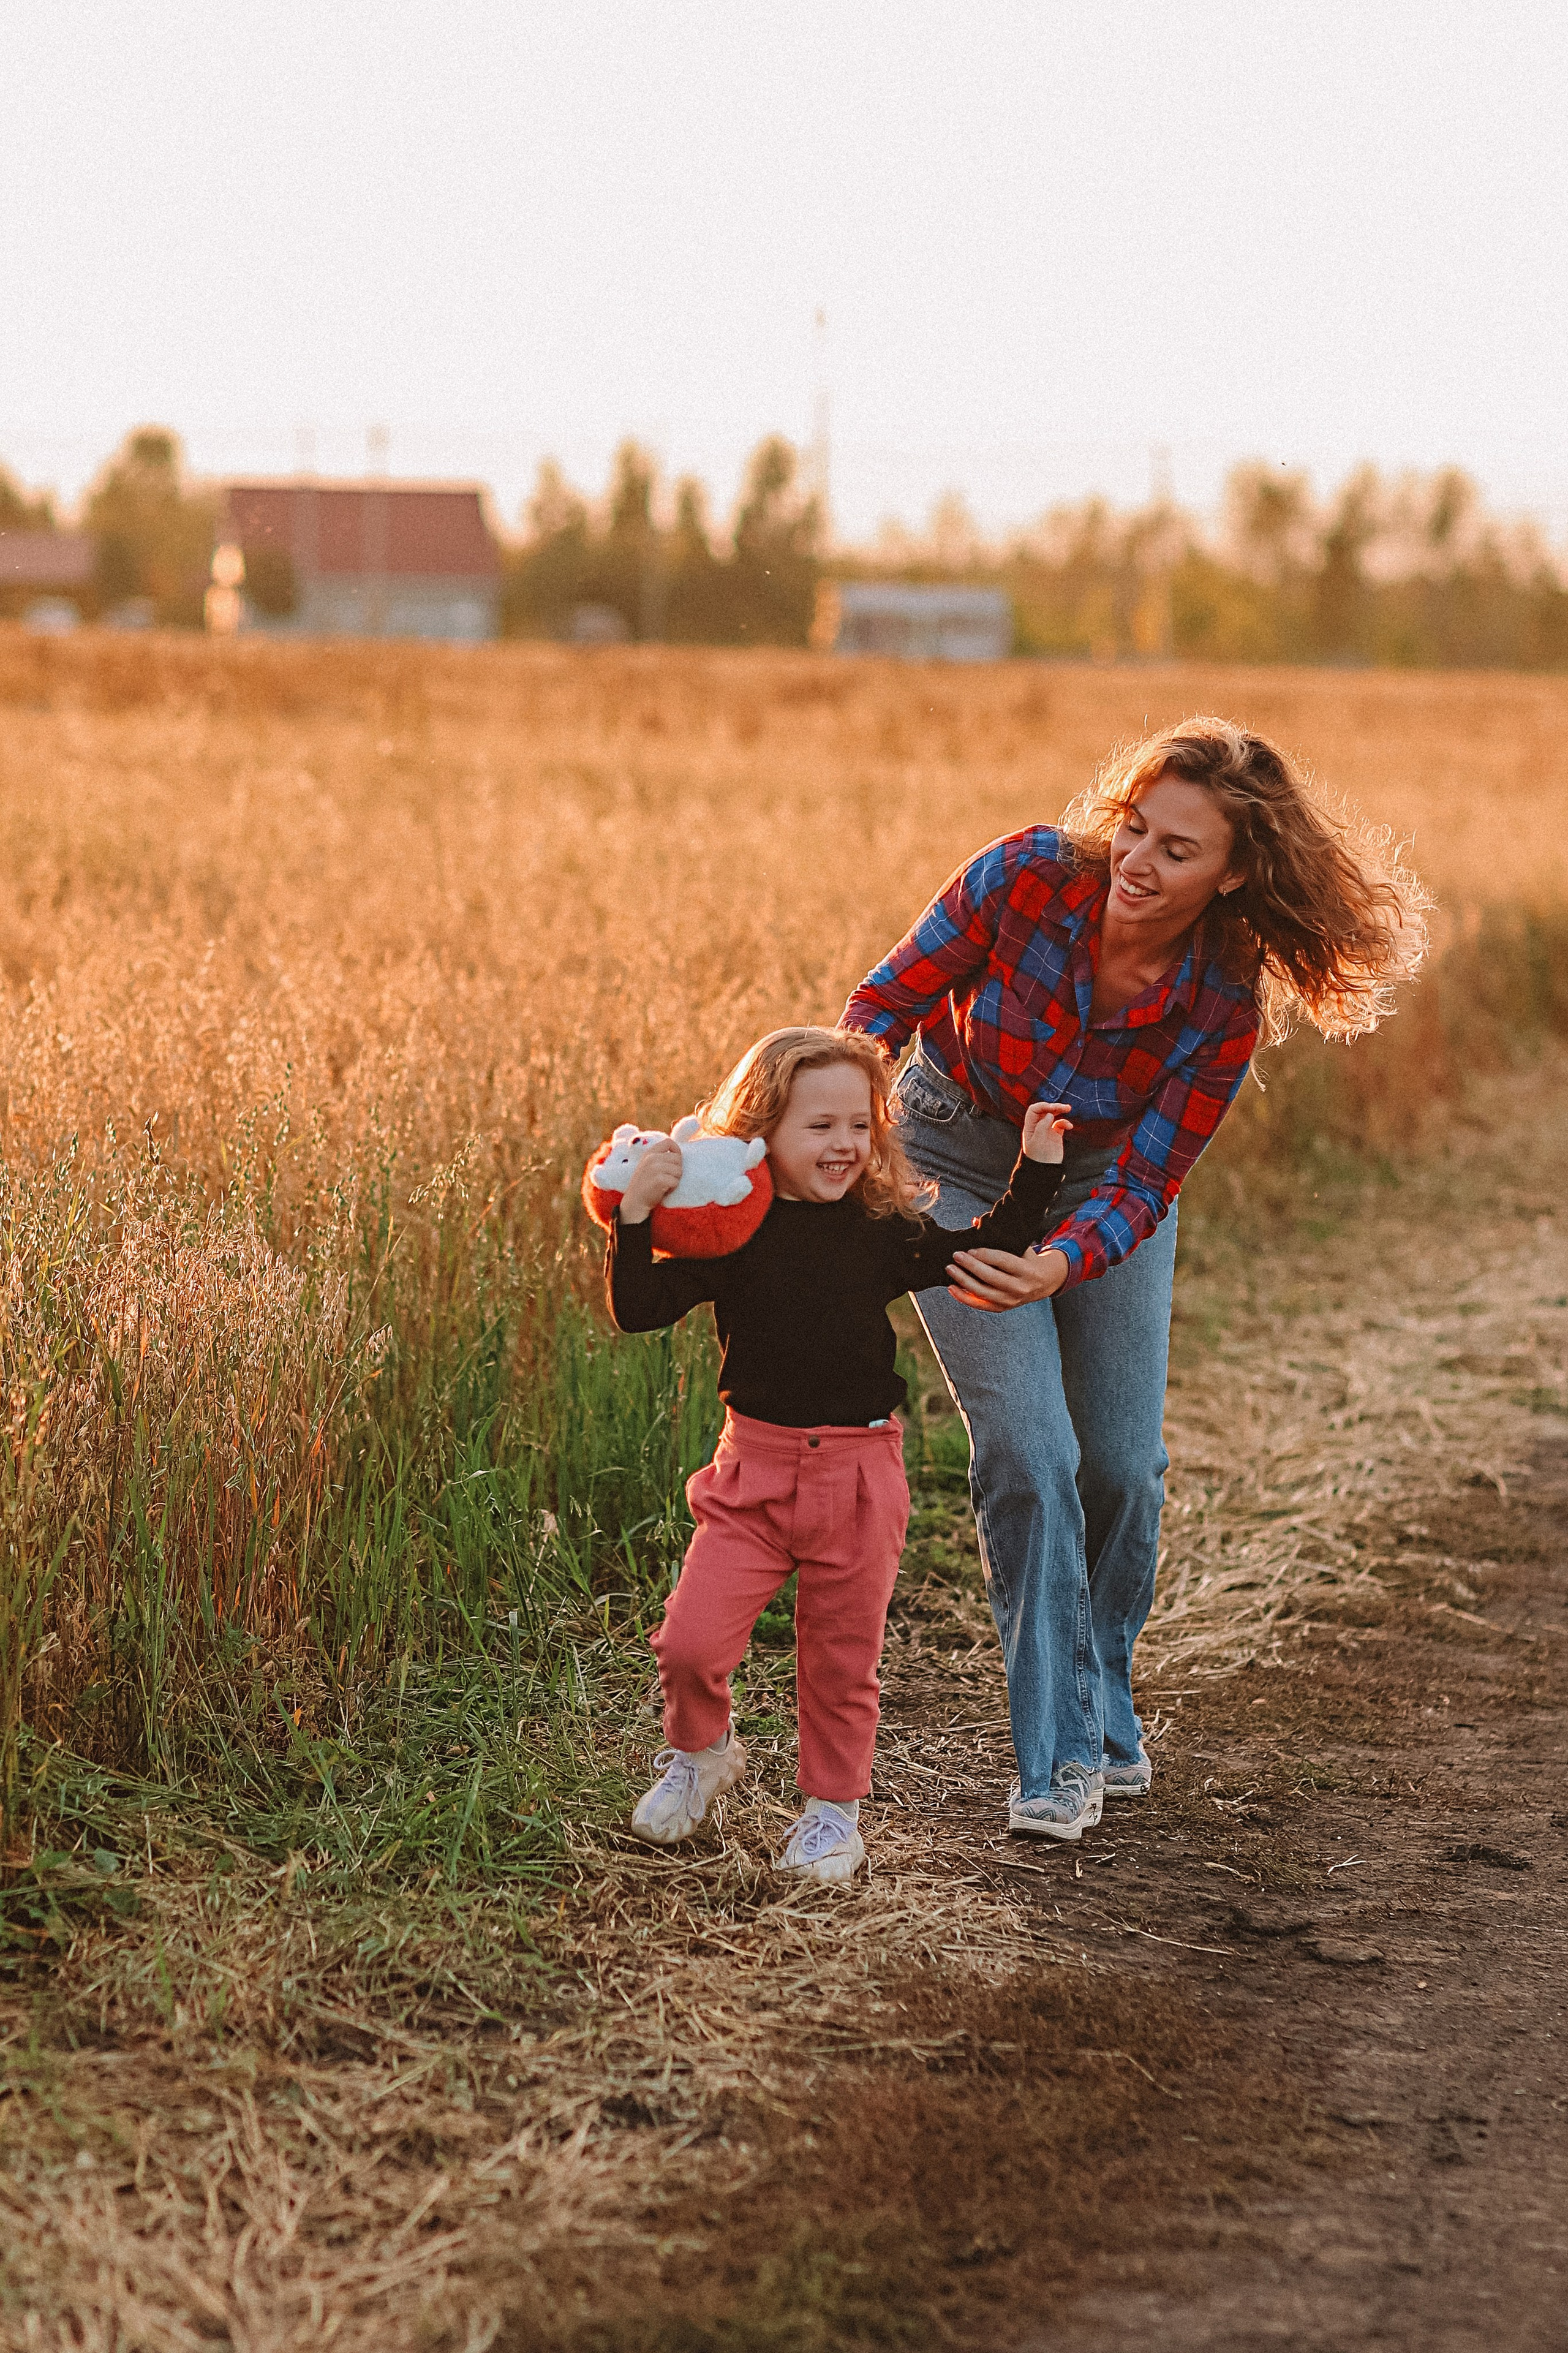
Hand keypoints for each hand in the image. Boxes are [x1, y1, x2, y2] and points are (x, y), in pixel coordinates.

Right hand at [617, 1140, 682, 1223]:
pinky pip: (676, 1181)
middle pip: (677, 1158)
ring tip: (665, 1184)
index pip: (669, 1142)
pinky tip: (664, 1190)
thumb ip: (659, 1157)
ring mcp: (655, 1168)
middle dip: (676, 1169)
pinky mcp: (659, 1180)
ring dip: (675, 1179)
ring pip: (679, 1170)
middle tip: (668, 1178)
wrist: (634, 1201)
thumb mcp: (647, 1164)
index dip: (676, 1151)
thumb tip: (678, 1154)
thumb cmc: (644, 1184)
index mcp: (649, 1152)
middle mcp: (652, 1158)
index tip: (674, 1162)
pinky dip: (672, 1188)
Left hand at [946, 1245, 1068, 1310]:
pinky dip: (964, 1297)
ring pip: (982, 1292)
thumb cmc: (1029, 1260)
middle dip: (971, 1266)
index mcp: (1026, 1270)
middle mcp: (1019, 1287)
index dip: (984, 1255)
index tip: (970, 1249)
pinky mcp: (1002, 1308)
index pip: (1003, 1261)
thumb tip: (975, 1221)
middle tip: (956, 1255)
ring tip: (950, 1269)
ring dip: (963, 1281)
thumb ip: (1001, 1235)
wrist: (1044, 1283)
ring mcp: (1010, 1300)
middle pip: (991, 1277)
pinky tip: (952, 1288)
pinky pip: (980, 1305)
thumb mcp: (1022, 1246)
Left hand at [1022, 1100, 1072, 1162]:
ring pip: (1053, 1115)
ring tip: (1068, 1109)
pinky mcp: (1055, 1135)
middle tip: (1064, 1107)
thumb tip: (1049, 1114)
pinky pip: (1060, 1124)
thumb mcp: (1037, 1141)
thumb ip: (1042, 1126)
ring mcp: (1047, 1130)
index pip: (1034, 1110)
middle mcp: (1038, 1127)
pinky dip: (1065, 1122)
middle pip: (1044, 1110)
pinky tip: (1069, 1126)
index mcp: (1030, 1127)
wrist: (1045, 1171)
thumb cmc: (1038, 1158)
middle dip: (1054, 1106)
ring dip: (1060, 1110)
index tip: (1052, 1108)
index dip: (1042, 1106)